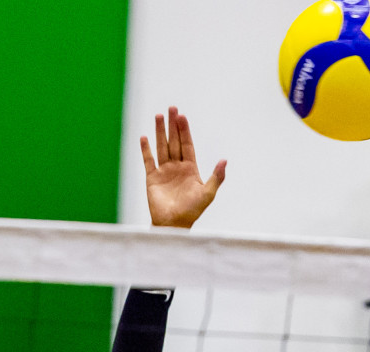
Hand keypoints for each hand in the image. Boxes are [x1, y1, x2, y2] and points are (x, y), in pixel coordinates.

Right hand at [140, 106, 225, 228]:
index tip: (182, 116)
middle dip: (172, 125)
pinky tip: (144, 137)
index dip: (185, 130)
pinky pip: (148, 161)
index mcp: (190, 168)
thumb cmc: (192, 211)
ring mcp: (164, 172)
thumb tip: (224, 160)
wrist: (174, 224)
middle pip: (174, 141)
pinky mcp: (152, 179)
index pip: (187, 144)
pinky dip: (146, 150)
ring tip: (158, 116)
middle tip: (171, 109)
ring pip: (162, 147)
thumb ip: (216, 177)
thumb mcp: (208, 193)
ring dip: (159, 132)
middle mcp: (177, 167)